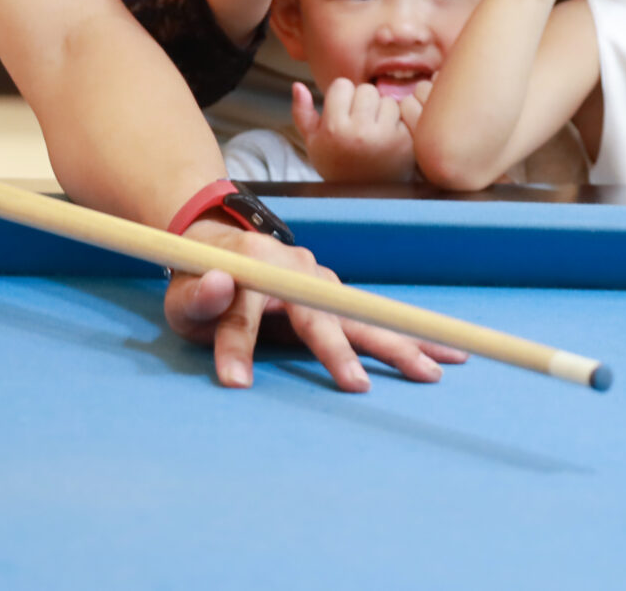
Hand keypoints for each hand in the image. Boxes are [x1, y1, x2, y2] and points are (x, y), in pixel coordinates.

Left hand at [160, 222, 464, 390]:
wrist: (223, 237)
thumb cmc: (200, 278)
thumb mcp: (183, 294)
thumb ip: (199, 296)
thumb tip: (219, 285)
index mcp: (256, 265)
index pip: (248, 311)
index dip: (240, 344)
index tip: (235, 383)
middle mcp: (299, 270)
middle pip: (324, 312)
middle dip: (342, 350)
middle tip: (356, 388)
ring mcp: (323, 281)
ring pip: (363, 314)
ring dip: (400, 341)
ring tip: (438, 368)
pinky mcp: (336, 295)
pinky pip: (373, 317)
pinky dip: (408, 335)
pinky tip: (443, 352)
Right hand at [293, 78, 420, 183]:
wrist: (366, 199)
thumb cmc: (337, 166)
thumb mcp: (313, 144)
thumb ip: (302, 113)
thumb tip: (297, 85)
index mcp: (334, 129)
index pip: (342, 85)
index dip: (341, 97)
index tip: (341, 114)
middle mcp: (360, 132)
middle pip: (366, 89)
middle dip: (363, 102)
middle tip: (360, 123)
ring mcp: (386, 136)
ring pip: (387, 99)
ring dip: (382, 110)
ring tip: (374, 131)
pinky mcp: (406, 142)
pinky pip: (404, 113)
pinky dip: (398, 122)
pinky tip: (389, 138)